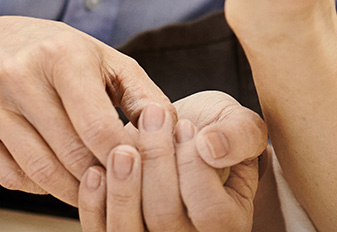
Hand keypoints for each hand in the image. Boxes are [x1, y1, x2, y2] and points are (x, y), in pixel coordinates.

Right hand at [0, 17, 172, 204]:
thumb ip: (143, 95)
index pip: (97, 126)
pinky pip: (7, 176)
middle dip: (99, 177)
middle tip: (119, 188)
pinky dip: (36, 187)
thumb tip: (170, 131)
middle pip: (67, 153)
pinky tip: (55, 178)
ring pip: (36, 171)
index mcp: (63, 54)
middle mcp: (19, 73)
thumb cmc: (64, 57)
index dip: (122, 157)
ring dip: (69, 190)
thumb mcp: (108, 62)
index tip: (140, 169)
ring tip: (93, 190)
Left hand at [77, 94, 267, 231]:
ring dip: (123, 184)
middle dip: (155, 161)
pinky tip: (97, 171)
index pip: (210, 210)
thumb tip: (211, 146)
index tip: (184, 125)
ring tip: (123, 146)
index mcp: (231, 222)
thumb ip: (239, 134)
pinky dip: (94, 203)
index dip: (193, 166)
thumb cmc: (217, 133)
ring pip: (129, 231)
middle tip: (152, 116)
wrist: (186, 143)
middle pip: (165, 218)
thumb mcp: (242, 124)